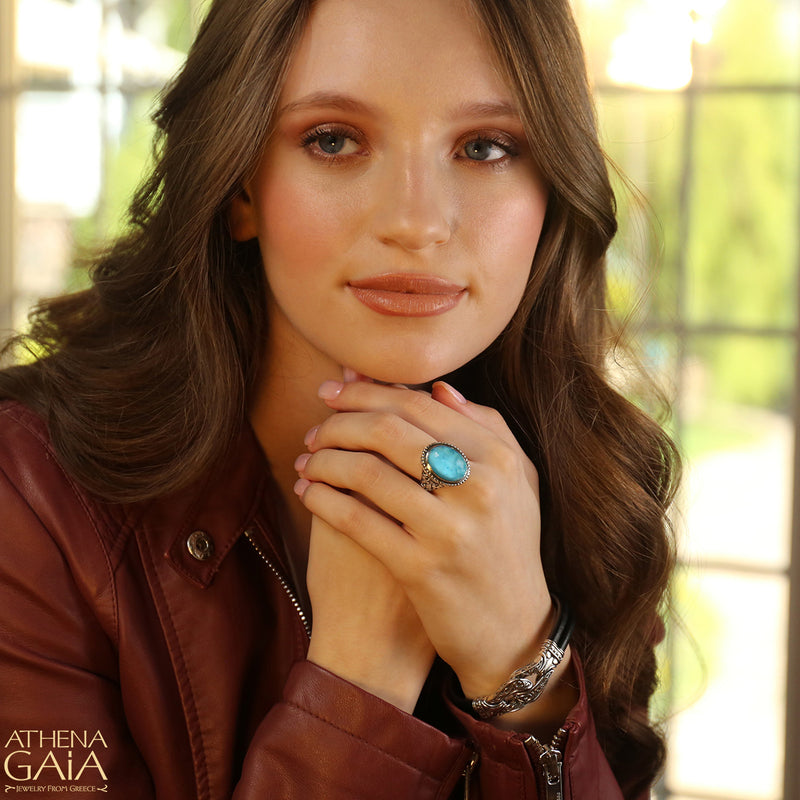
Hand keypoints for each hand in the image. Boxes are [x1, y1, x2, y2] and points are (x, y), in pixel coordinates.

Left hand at [295, 378, 552, 700]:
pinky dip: (323, 500)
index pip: (418, 405)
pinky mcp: (421, 569)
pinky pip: (356, 520)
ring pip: (366, 472)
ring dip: (323, 460)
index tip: (333, 390)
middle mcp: (478, 487)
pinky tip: (307, 494)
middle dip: (338, 422)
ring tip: (306, 461)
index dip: (366, 391)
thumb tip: (439, 387)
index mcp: (498, 458)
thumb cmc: (508, 547)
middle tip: (314, 428)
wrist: (514, 630)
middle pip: (387, 431)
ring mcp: (449, 529)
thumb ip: (486, 428)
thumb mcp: (516, 482)